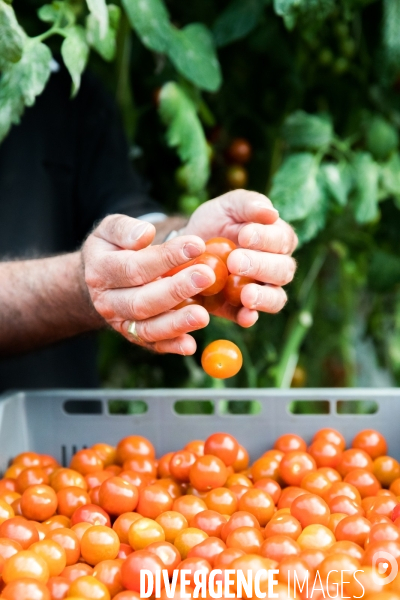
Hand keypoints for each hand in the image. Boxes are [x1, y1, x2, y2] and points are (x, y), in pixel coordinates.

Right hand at [82, 214, 215, 354]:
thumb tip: (145, 234)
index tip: (197, 244)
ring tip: (203, 316)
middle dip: (176, 290)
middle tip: (206, 277)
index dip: (167, 256)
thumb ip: (124, 229)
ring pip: (147, 328)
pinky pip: (152, 344)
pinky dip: (171, 346)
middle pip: (141, 301)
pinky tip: (190, 345)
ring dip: (176, 323)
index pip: (135, 266)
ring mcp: (120, 322)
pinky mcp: (134, 336)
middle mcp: (107, 301)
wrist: (100, 277)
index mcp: (100, 271)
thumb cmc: (113, 248)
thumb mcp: (110, 230)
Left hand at [182, 189, 297, 326]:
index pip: (283, 240)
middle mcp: (274, 267)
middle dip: (261, 266)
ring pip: (276, 298)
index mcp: (276, 239)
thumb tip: (271, 213)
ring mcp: (260, 291)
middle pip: (283, 270)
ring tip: (246, 294)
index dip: (267, 239)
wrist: (183, 251)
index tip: (244, 235)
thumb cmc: (212, 224)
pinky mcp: (240, 309)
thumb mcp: (226, 207)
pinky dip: (250, 317)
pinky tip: (243, 315)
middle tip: (235, 261)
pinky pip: (252, 317)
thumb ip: (247, 204)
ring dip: (263, 296)